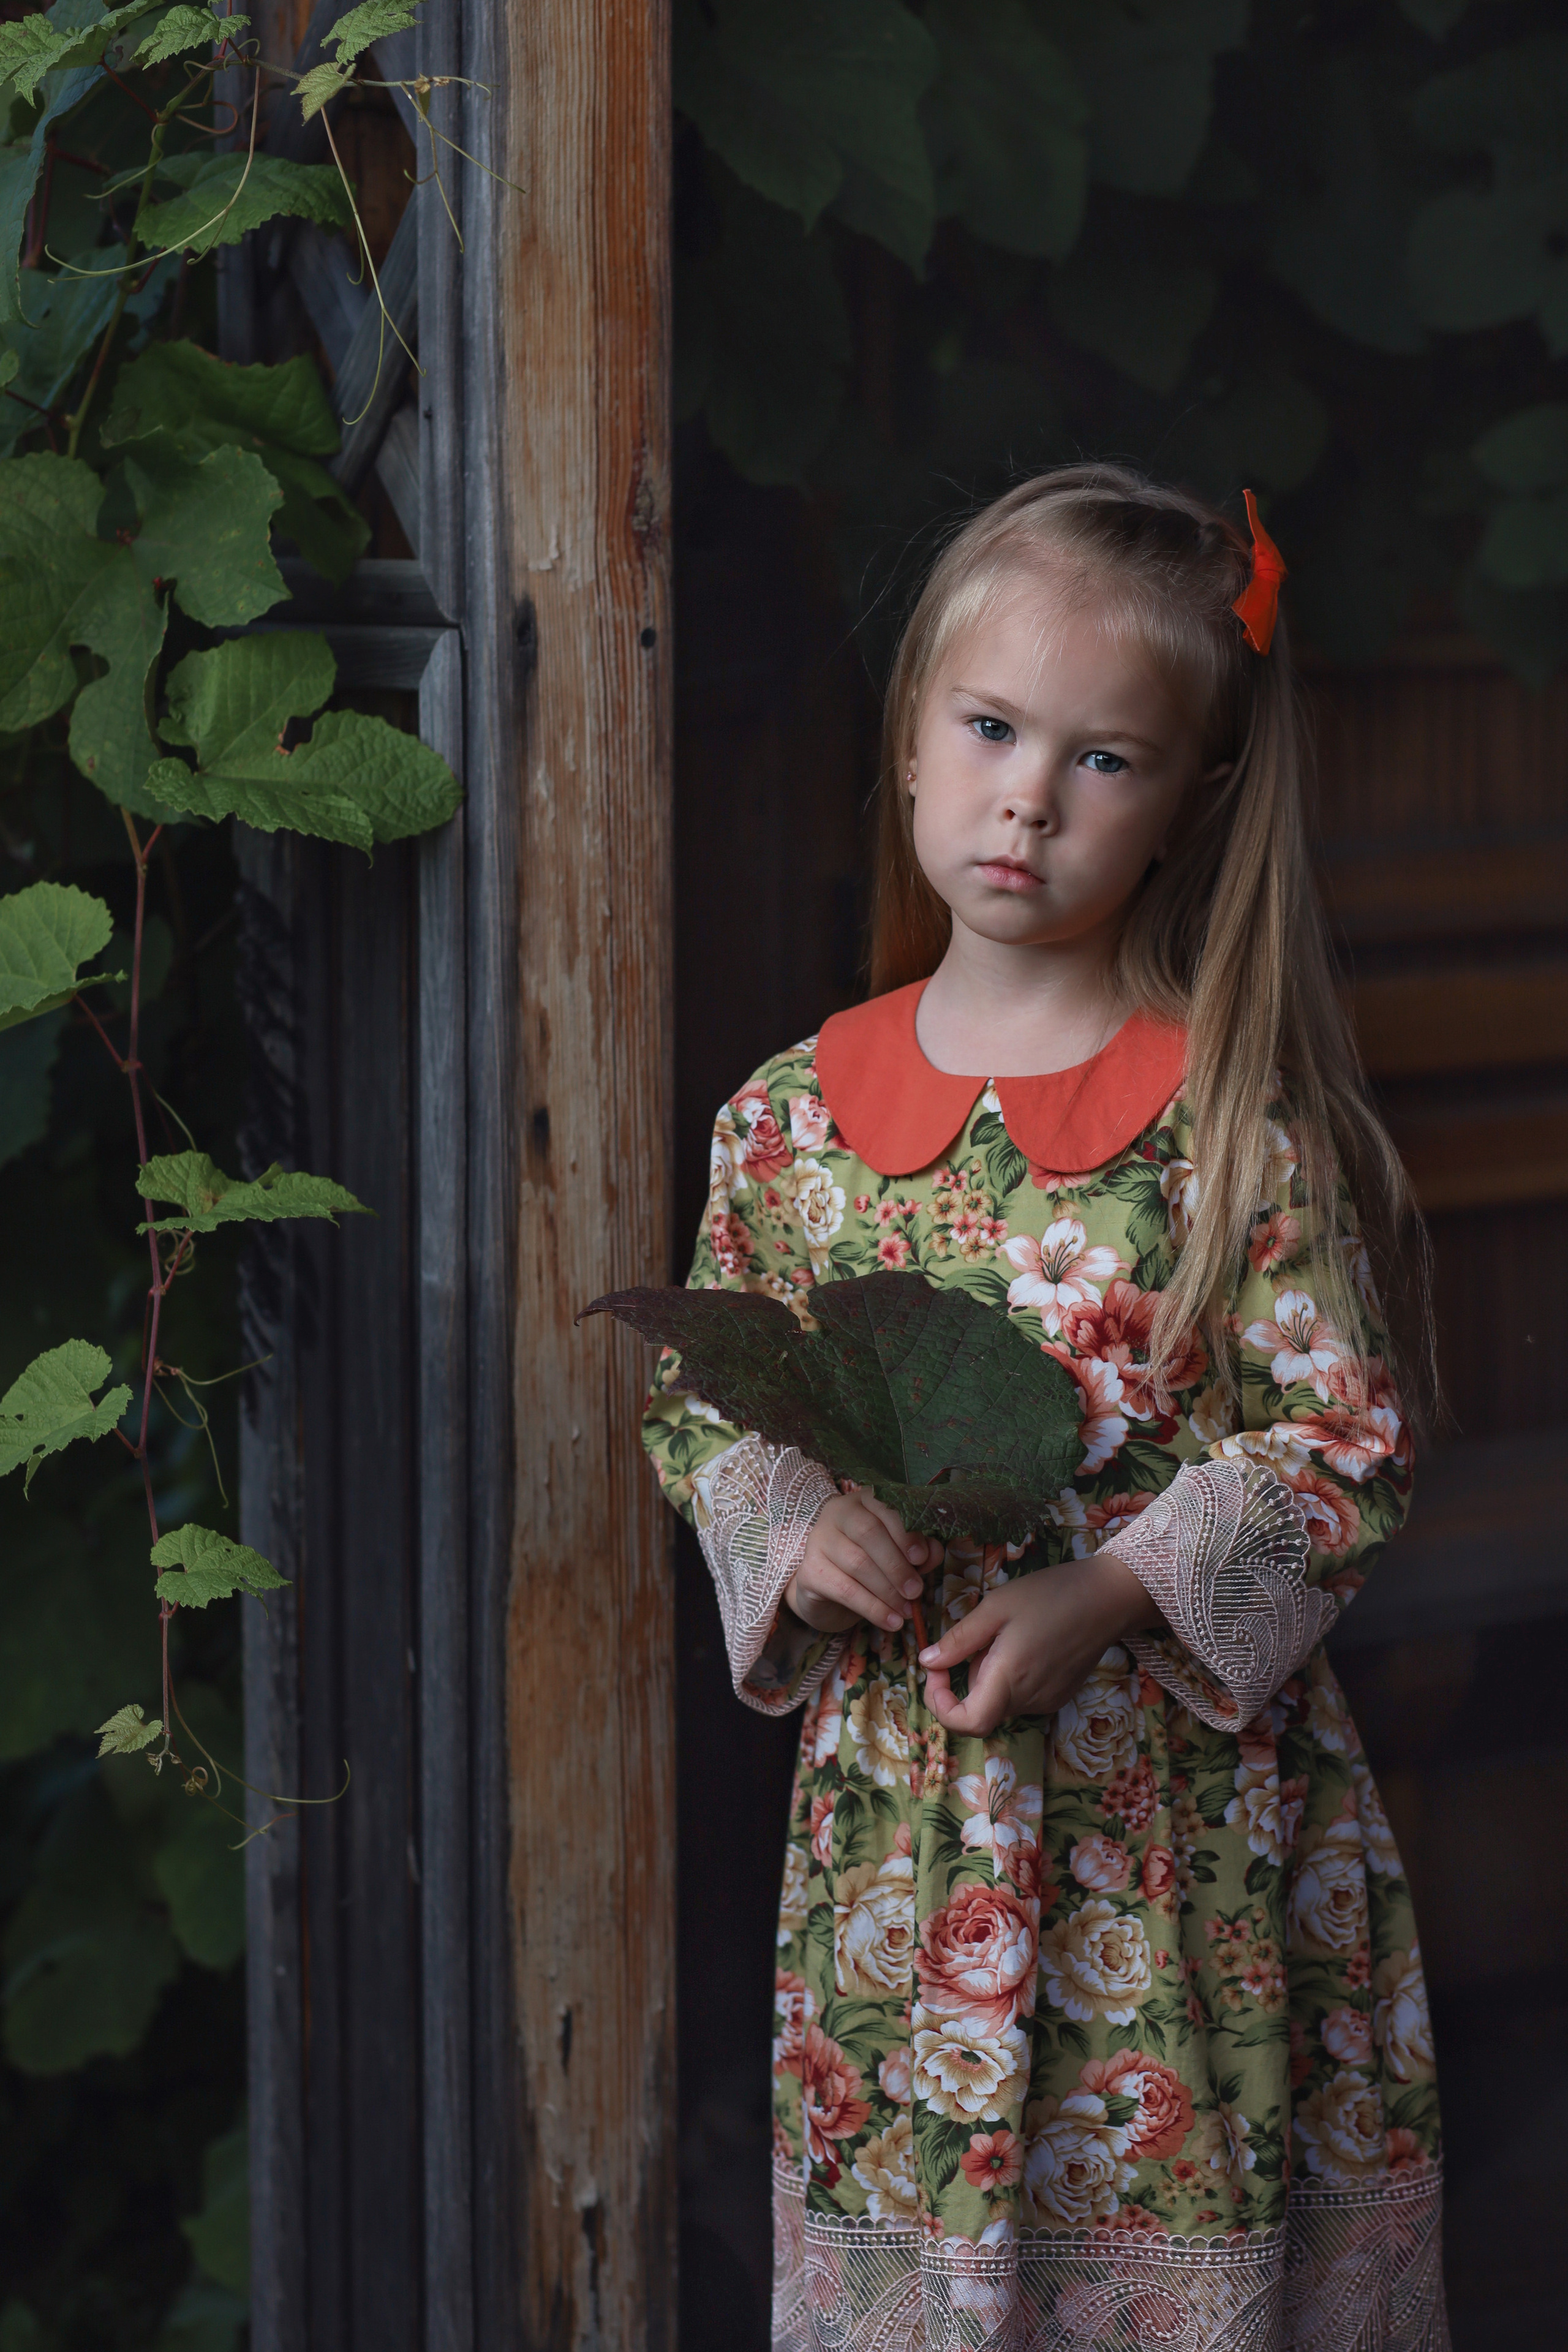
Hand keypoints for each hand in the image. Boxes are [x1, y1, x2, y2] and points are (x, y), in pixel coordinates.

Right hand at [786, 1491, 942, 1634]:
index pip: (884, 1507)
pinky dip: (872, 1608)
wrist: (829, 1591)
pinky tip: (890, 1621)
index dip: (905, 1533)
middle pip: (868, 1533)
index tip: (922, 1559)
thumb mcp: (900, 1553)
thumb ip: (919, 1549)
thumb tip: (932, 1552)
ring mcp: (818, 1540)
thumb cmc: (872, 1564)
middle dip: (897, 1565)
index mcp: (863, 1500)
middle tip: (916, 1591)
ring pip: (857, 1563)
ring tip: (906, 1611)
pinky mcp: (809, 1571)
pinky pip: (844, 1590)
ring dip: (887, 1591)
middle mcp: (837, 1513)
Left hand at [919, 1554, 1159, 1735]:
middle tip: (975, 1637)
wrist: (1109, 1598)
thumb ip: (959, 1640)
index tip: (937, 1672)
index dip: (941, 1706)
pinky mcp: (1059, 1696)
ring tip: (1006, 1634)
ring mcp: (1047, 1701)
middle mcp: (1029, 1700)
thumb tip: (927, 1663)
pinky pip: (1021, 1696)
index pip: (968, 1723)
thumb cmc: (1050, 1595)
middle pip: (981, 1708)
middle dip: (965, 1678)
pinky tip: (1025, 1642)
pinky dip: (1010, 1677)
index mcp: (1010, 1679)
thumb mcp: (996, 1607)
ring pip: (1000, 1701)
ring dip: (989, 1675)